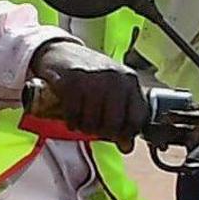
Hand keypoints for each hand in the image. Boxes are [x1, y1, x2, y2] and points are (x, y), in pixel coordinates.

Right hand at [28, 39, 152, 145]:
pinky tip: (72, 119)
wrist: (61, 51)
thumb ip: (123, 115)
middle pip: (114, 123)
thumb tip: (127, 148)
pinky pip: (73, 114)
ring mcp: (92, 79)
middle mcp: (114, 78)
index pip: (137, 118)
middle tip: (95, 130)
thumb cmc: (90, 74)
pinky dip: (72, 122)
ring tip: (82, 123)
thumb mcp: (112, 89)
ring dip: (85, 128)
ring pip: (92, 121)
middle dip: (103, 133)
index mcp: (129, 81)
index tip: (118, 137)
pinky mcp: (71, 81)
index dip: (127, 134)